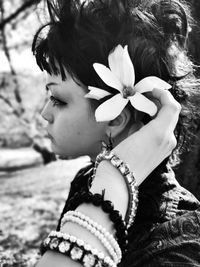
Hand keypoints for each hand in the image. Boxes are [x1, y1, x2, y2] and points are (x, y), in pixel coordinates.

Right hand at [91, 88, 180, 217]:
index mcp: (160, 133)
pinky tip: (145, 123)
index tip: (151, 90)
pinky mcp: (162, 154)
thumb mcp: (127, 133)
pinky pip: (165, 133)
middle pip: (171, 113)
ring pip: (169, 123)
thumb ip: (139, 120)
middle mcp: (168, 140)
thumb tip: (143, 117)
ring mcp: (167, 148)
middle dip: (161, 102)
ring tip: (144, 108)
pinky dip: (158, 124)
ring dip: (160, 112)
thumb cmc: (119, 156)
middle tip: (146, 97)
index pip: (171, 106)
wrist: (119, 181)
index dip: (163, 94)